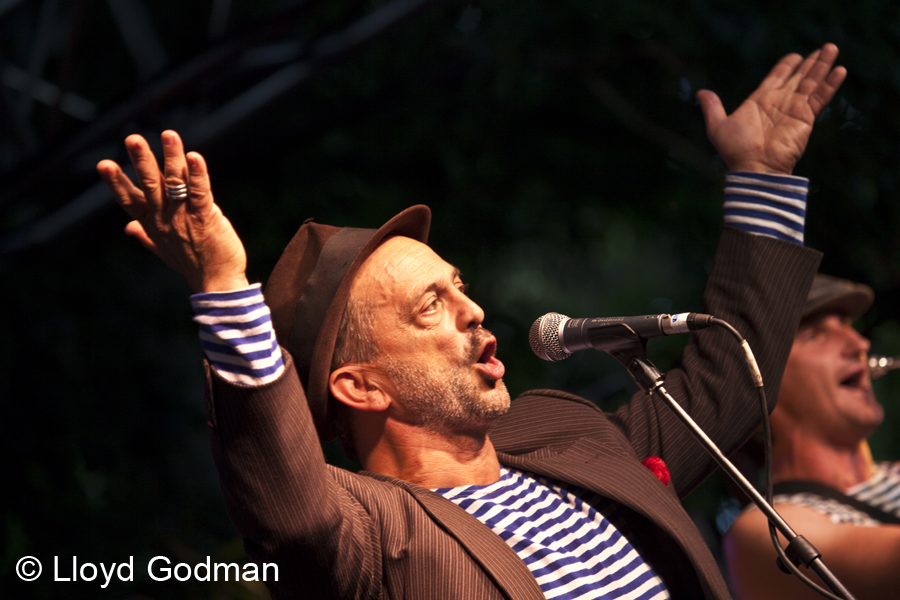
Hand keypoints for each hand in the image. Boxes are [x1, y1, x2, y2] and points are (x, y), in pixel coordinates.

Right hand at [97, 131, 248, 292]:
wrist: (216, 283)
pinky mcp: (205, 217)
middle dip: (141, 160)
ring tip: (169, 135)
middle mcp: (165, 218)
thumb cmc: (192, 264)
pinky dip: (197, 173)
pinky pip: (199, 191)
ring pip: (175, 182)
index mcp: (152, 224)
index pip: (129, 200)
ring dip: (172, 157)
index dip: (116, 182)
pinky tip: (194, 157)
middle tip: (133, 139)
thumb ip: (145, 236)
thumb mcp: (163, 250)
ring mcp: (184, 217)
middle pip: (150, 185)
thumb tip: (128, 228)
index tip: (103, 164)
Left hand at [697, 43, 846, 173]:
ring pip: (811, 82)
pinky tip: (839, 70)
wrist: (754, 168)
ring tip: (832, 48)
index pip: (776, 78)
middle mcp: (779, 103)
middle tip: (823, 48)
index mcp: (760, 101)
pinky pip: (820, 97)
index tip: (795, 56)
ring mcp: (794, 109)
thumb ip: (712, 108)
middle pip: (797, 77)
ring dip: (822, 66)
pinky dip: (830, 84)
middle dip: (809, 63)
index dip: (786, 66)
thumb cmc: (735, 151)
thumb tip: (700, 92)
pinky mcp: (806, 117)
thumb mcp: (717, 126)